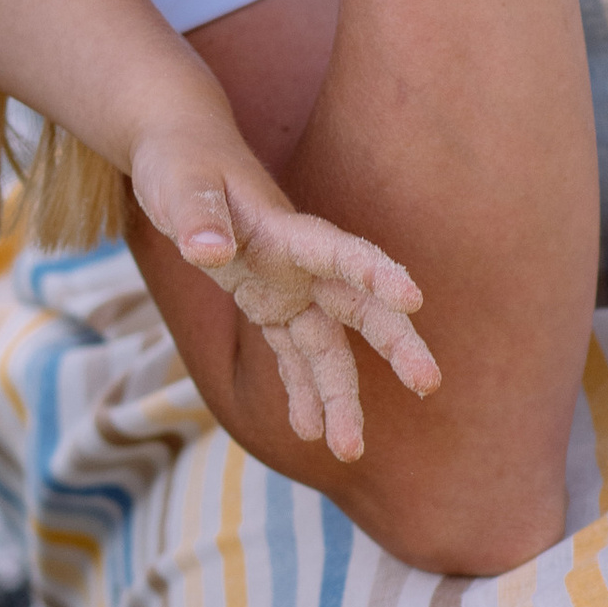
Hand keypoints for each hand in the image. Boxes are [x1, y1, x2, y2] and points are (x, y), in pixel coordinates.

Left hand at [132, 134, 439, 462]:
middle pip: (358, 307)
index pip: (339, 252)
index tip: (414, 298)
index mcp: (286, 228)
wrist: (179, 155)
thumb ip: (196, 216)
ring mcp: (290, 287)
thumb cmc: (180, 162)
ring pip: (327, 347)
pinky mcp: (271, 304)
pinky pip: (293, 354)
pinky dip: (300, 391)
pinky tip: (310, 431)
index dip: (375, 273)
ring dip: (339, 395)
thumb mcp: (177, 184)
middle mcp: (300, 263)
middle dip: (395, 345)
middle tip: (430, 384)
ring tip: (348, 451)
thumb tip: (208, 252)